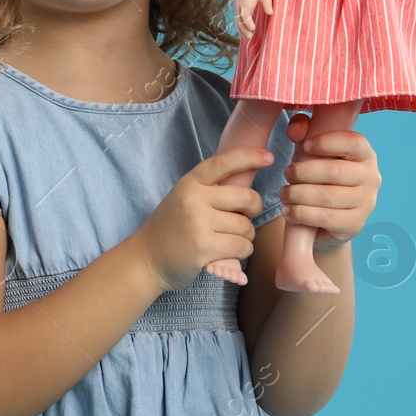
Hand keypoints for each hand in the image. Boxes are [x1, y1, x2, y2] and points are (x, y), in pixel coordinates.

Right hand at [133, 146, 275, 291]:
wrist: (146, 258)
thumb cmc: (172, 227)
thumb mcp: (184, 198)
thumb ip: (210, 190)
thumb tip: (248, 186)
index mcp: (190, 182)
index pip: (224, 162)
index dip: (249, 157)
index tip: (269, 157)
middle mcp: (194, 198)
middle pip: (246, 197)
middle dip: (255, 208)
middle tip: (246, 217)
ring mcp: (198, 223)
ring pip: (246, 226)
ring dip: (246, 236)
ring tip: (231, 239)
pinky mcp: (204, 247)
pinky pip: (242, 246)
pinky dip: (242, 251)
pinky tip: (230, 252)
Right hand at [235, 0, 272, 36]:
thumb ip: (267, 4)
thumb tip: (270, 13)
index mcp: (245, 4)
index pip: (245, 15)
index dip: (248, 22)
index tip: (252, 28)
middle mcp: (239, 8)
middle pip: (240, 21)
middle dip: (244, 30)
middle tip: (250, 36)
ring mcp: (237, 10)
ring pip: (237, 23)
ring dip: (241, 31)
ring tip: (247, 38)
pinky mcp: (237, 11)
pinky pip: (237, 22)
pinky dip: (240, 29)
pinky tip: (244, 35)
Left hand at [278, 114, 381, 250]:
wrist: (329, 216)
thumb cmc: (321, 175)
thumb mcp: (312, 151)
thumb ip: (303, 131)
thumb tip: (296, 128)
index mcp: (366, 154)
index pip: (354, 143)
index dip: (328, 142)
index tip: (305, 145)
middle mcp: (372, 177)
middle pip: (336, 171)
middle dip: (304, 172)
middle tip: (287, 173)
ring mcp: (366, 203)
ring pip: (329, 197)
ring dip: (299, 195)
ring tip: (284, 194)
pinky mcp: (355, 224)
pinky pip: (326, 218)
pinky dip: (302, 214)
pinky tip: (288, 211)